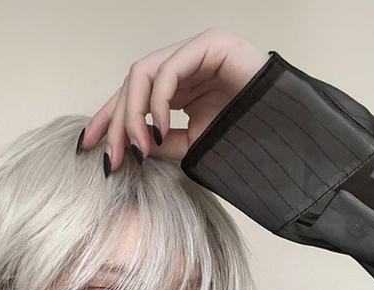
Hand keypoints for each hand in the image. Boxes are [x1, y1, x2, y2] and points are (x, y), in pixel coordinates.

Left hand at [79, 27, 269, 172]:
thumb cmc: (244, 137)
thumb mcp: (191, 146)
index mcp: (177, 87)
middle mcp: (182, 65)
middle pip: (131, 86)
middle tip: (112, 159)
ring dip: (132, 115)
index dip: (108, 120)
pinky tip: (157, 131)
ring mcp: (194, 52)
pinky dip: (155, 103)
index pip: (132, 98)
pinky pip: (168, 71)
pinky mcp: (208, 45)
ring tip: (138, 149)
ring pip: (142, 75)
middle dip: (116, 124)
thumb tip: (127, 148)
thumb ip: (160, 144)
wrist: (285, 132)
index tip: (88, 146)